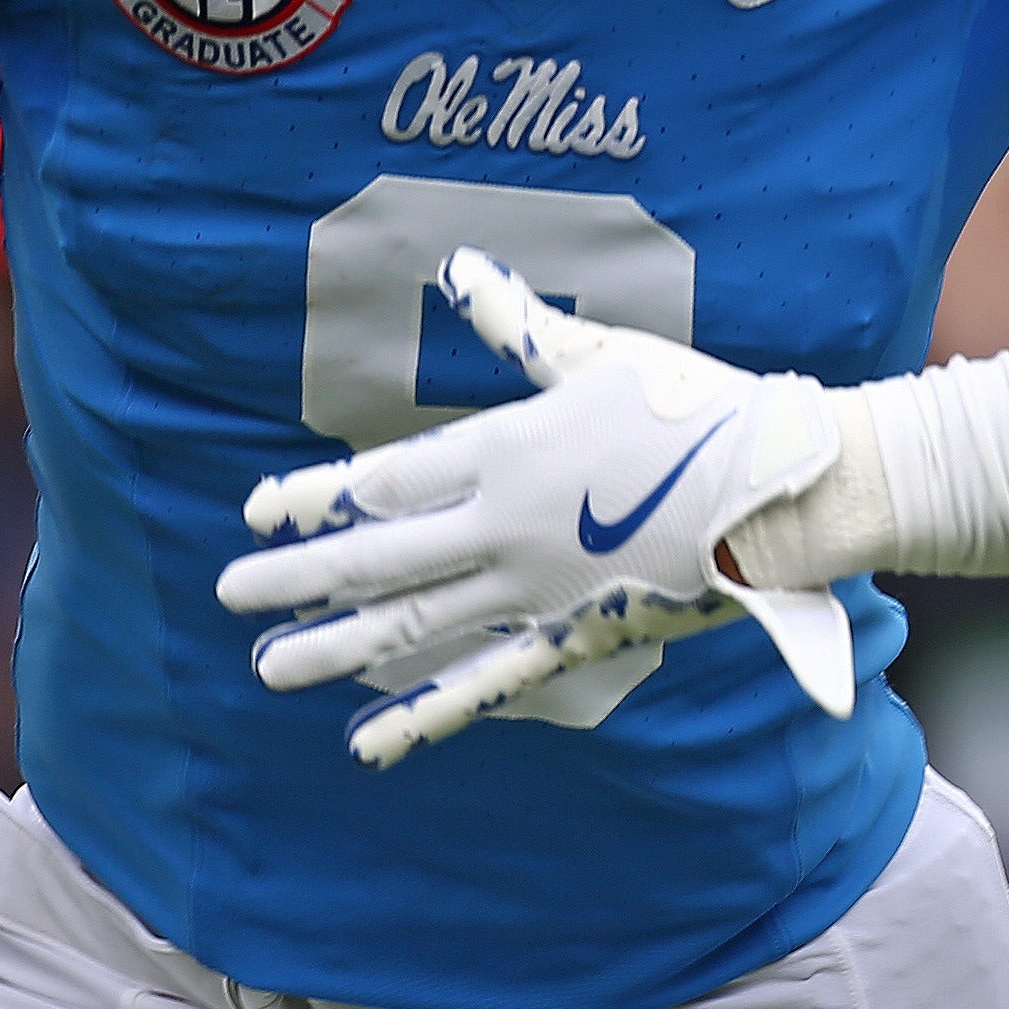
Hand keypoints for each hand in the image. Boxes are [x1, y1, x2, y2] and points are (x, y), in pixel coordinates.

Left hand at [219, 249, 854, 766]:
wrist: (778, 491)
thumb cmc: (694, 409)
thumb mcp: (600, 356)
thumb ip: (519, 327)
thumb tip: (460, 268)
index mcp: (505, 453)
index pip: (385, 483)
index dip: (316, 499)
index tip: (261, 512)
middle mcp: (502, 528)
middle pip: (378, 558)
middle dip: (297, 575)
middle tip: (230, 592)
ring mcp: (533, 591)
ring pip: (413, 624)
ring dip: (334, 645)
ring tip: (270, 666)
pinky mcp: (571, 636)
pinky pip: (486, 682)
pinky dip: (425, 712)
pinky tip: (369, 740)